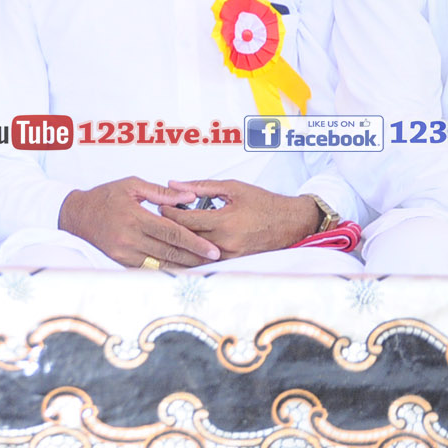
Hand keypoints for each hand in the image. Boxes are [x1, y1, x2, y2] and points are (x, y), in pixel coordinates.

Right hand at [58, 177, 216, 267]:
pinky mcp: (121, 261)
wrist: (77, 215)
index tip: (212, 249)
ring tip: (204, 263)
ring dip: (184, 264)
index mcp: (135, 216)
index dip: (195, 242)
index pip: (172, 232)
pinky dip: (167, 267)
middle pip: (170, 251)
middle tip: (215, 257)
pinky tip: (181, 266)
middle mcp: (130, 237)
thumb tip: (190, 197)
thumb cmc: (105, 196)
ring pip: (161, 262)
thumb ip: (162, 193)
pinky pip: (149, 267)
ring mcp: (124, 252)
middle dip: (195, 256)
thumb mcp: (132, 185)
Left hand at [160, 179, 321, 258]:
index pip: (187, 220)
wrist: (290, 223)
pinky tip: (181, 249)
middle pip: (187, 238)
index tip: (160, 206)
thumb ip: (201, 186)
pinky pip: (206, 261)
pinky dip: (192, 255)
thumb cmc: (264, 203)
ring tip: (164, 235)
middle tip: (157, 219)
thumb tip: (175, 184)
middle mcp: (226, 242)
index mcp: (225, 221)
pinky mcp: (233, 263)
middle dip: (170, 228)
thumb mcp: (233, 188)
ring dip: (178, 245)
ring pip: (194, 254)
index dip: (169, 213)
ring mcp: (230, 256)